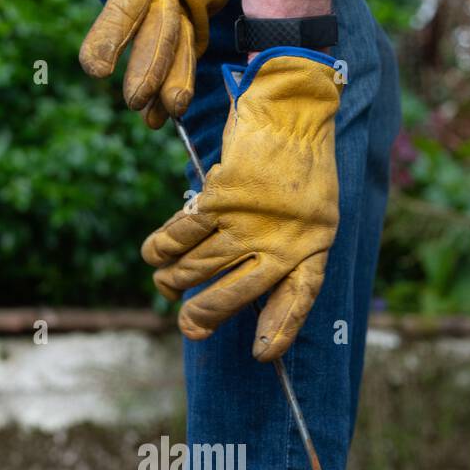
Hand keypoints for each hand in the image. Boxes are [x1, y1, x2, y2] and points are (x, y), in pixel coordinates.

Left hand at [34, 0, 235, 127]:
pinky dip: (183, 80)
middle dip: (150, 70)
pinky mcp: (204, 17)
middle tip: (133, 101)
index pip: (126, 3)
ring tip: (159, 118)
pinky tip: (169, 110)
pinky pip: (193, 53)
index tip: (93, 69)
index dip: (111, 35)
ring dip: (173, 84)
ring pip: (184, 50)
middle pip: (161, 33)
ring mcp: (192, 6)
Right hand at [142, 50, 341, 359]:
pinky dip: (161, 247)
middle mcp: (282, 239)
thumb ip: (291, 261)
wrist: (291, 113)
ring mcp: (249, 219)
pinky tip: (154, 254)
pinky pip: (182, 233)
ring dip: (174, 280)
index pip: (299, 298)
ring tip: (168, 285)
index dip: (280, 330)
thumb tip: (258, 310)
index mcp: (311, 248)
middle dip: (203, 317)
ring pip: (199, 266)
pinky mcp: (220, 196)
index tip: (262, 355)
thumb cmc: (301, 174)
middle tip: (189, 326)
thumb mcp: (315, 221)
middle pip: (232, 294)